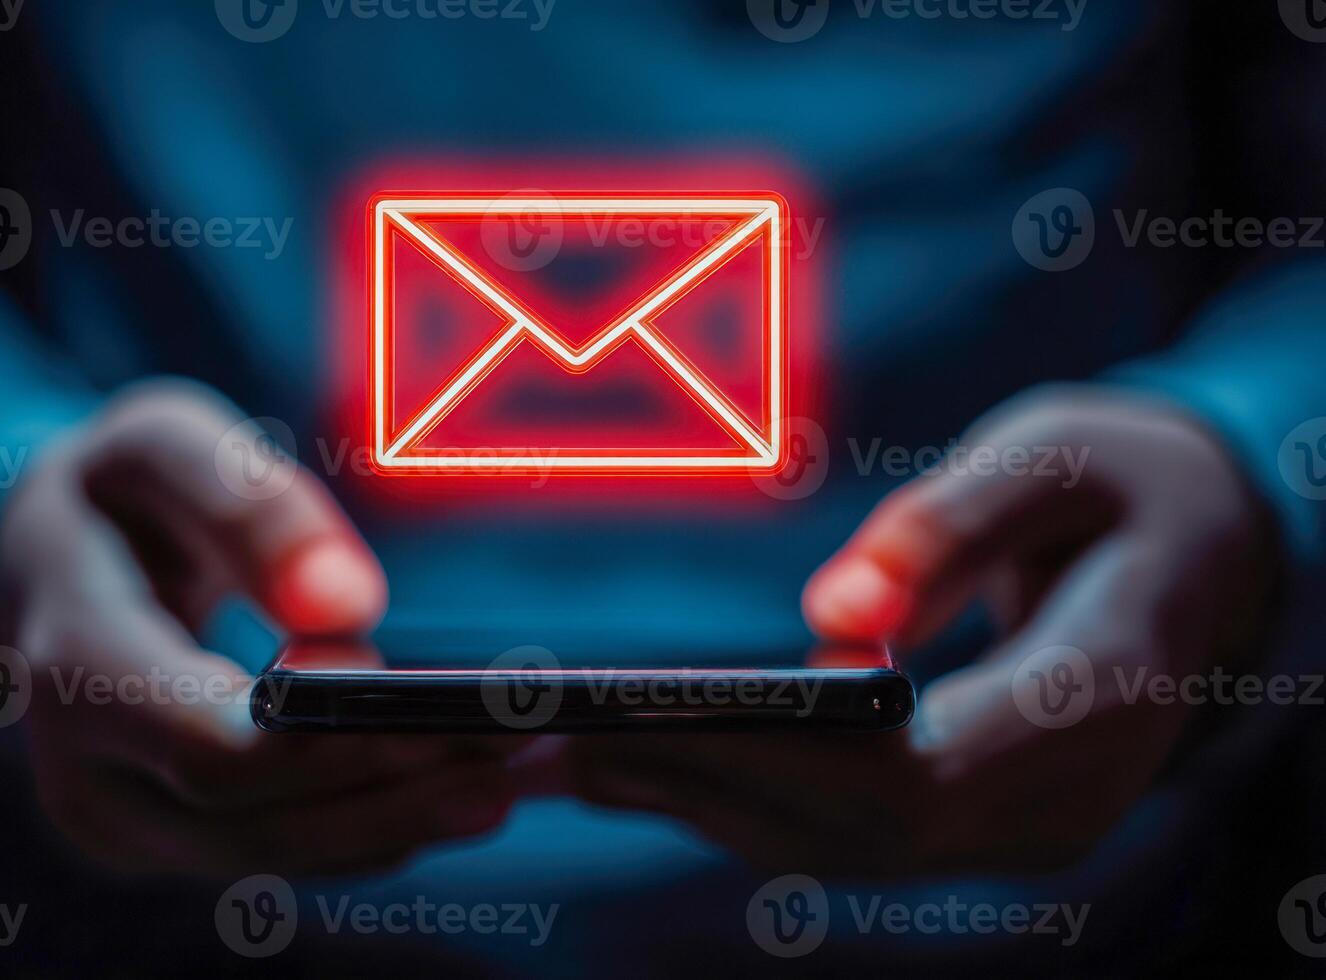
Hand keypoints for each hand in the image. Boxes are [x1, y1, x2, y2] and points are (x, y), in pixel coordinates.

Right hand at [0, 379, 515, 875]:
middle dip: (389, 787)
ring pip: (271, 855)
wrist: (43, 563)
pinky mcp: (158, 835)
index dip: (331, 746)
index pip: (212, 749)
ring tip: (503, 777)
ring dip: (395, 821)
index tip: (444, 717)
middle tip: (510, 746)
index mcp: (74, 660)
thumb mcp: (164, 446)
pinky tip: (447, 795)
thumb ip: (248, 506)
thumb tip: (350, 606)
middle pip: (253, 819)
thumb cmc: (115, 492)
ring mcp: (115, 817)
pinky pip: (272, 854)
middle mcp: (80, 767)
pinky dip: (365, 830)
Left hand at [568, 385, 1279, 873]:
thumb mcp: (1055, 458)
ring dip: (691, 804)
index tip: (639, 719)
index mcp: (1102, 691)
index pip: (919, 772)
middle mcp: (1064, 795)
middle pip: (853, 828)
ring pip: (835, 848)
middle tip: (545, 741)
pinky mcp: (976, 825)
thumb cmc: (1122, 487)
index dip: (773, 755)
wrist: (1201, 561)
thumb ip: (948, 531)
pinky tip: (636, 767)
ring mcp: (1023, 827)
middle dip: (694, 782)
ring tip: (550, 758)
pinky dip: (733, 802)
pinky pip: (842, 837)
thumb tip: (828, 616)